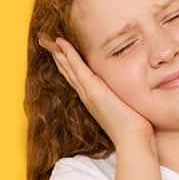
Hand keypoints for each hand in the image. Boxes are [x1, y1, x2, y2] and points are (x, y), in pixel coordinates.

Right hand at [37, 33, 154, 147]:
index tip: (58, 50)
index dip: (66, 63)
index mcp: (93, 98)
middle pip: (67, 70)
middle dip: (56, 55)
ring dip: (57, 52)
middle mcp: (87, 94)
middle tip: (44, 41)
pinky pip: (78, 67)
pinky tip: (61, 43)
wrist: (133, 140)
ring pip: (68, 67)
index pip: (76, 76)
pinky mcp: (93, 90)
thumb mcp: (126, 107)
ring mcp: (88, 92)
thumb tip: (131, 92)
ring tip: (45, 39)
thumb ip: (123, 98)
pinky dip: (68, 54)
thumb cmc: (134, 127)